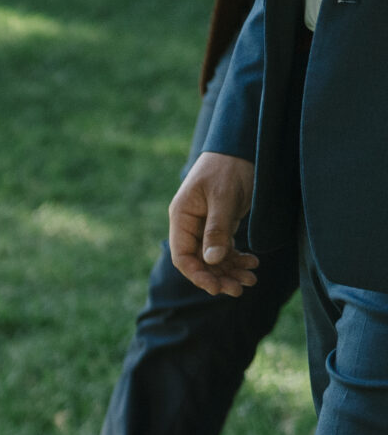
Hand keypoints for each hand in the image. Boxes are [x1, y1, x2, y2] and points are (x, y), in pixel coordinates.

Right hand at [169, 153, 259, 296]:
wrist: (244, 145)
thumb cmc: (229, 167)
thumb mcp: (223, 197)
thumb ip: (217, 229)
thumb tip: (211, 261)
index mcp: (182, 217)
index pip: (183, 256)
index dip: (198, 274)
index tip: (217, 287)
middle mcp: (190, 225)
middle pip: (199, 261)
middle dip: (219, 277)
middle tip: (240, 289)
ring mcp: (205, 225)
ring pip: (214, 258)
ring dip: (231, 271)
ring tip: (251, 279)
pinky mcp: (221, 224)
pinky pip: (225, 248)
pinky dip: (238, 258)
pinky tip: (253, 262)